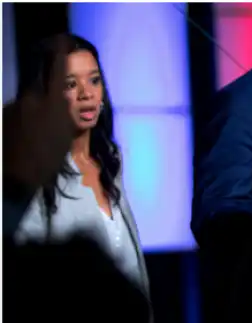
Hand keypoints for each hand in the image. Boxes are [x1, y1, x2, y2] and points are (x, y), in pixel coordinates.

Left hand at [3, 35, 73, 189]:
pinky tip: (28, 132)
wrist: (18, 173)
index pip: (57, 68)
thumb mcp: (67, 134)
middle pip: (42, 81)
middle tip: (54, 96)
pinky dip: (25, 115)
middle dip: (49, 83)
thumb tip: (64, 100)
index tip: (62, 41)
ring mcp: (15, 105)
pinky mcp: (4, 113)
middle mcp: (33, 97)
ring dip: (37, 105)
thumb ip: (66, 112)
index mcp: (53, 101)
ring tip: (41, 127)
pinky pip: (19, 108)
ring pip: (30, 96)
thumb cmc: (49, 157)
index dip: (60, 52)